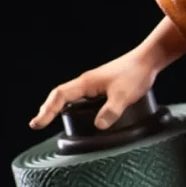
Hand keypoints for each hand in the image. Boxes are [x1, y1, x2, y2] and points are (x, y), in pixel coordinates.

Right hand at [29, 17, 185, 130]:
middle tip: (38, 124)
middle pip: (60, 96)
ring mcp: (94, 85)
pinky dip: (73, 106)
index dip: (47, 111)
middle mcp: (86, 83)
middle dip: (48, 109)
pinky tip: (78, 115)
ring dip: (59, 107)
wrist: (148, 60)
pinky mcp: (102, 87)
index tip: (37, 124)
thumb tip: (98, 126)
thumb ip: (112, 111)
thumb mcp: (124, 95)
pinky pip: (81, 98)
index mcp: (86, 83)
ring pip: (70, 96)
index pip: (59, 96)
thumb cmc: (135, 74)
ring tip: (51, 120)